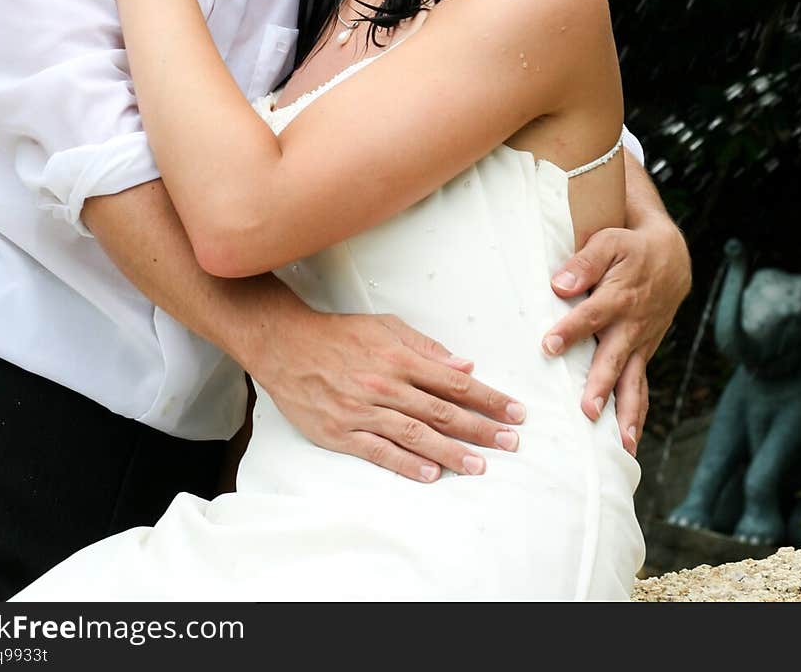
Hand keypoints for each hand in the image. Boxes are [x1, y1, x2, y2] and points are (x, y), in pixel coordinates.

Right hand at [254, 310, 525, 481]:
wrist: (286, 346)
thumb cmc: (339, 335)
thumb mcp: (385, 326)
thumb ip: (425, 347)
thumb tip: (463, 366)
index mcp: (399, 357)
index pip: (454, 383)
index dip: (488, 397)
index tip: (513, 410)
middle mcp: (385, 385)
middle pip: (442, 412)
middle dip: (481, 428)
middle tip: (511, 441)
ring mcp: (363, 411)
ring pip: (416, 435)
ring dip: (452, 452)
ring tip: (480, 465)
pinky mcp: (342, 432)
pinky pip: (380, 451)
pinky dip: (407, 464)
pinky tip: (431, 473)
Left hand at [542, 214, 689, 455]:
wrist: (672, 258)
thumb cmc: (631, 248)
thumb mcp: (609, 243)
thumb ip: (584, 262)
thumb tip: (559, 284)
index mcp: (619, 296)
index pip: (591, 316)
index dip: (570, 330)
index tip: (549, 346)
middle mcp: (632, 325)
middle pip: (614, 358)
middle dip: (602, 386)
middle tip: (588, 411)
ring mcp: (641, 343)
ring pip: (633, 381)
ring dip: (626, 412)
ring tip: (621, 444)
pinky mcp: (644, 353)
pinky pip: (641, 386)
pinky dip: (637, 413)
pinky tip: (630, 440)